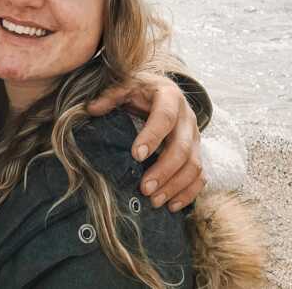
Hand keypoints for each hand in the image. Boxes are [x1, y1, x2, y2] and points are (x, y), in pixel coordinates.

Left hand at [87, 72, 204, 211]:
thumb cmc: (140, 89)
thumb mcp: (125, 85)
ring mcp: (195, 137)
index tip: (136, 155)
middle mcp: (187, 117)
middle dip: (164, 171)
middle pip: (182, 148)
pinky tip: (171, 205)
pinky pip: (200, 176)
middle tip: (144, 189)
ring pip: (194, 165)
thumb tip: (91, 109)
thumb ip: (110, 96)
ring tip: (154, 201)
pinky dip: (188, 192)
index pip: (165, 117)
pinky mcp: (197, 152)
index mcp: (170, 96)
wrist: (162, 89)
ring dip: (175, 186)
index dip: (152, 137)